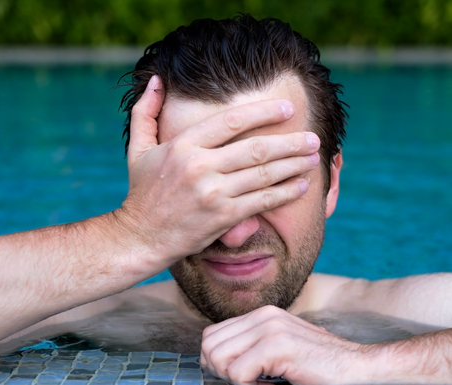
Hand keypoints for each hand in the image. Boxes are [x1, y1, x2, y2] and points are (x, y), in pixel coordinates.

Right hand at [117, 75, 319, 266]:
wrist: (141, 237)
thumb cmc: (142, 192)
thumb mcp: (138, 149)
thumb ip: (145, 112)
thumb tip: (156, 80)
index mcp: (183, 145)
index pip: (232, 121)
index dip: (264, 112)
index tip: (287, 108)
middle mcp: (200, 167)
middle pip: (256, 148)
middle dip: (291, 142)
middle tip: (312, 138)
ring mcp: (213, 193)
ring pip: (264, 174)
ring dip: (294, 165)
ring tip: (313, 158)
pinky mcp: (223, 217)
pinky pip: (262, 201)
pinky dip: (285, 192)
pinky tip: (301, 185)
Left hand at [200, 306, 363, 384]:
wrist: (356, 364)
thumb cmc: (317, 362)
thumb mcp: (280, 344)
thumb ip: (252, 344)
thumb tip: (213, 359)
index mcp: (261, 314)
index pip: (211, 335)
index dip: (216, 360)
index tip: (239, 374)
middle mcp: (263, 316)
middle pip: (209, 346)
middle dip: (220, 371)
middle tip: (246, 381)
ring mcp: (270, 329)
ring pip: (219, 359)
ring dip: (233, 379)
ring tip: (258, 382)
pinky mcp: (278, 346)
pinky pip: (238, 373)